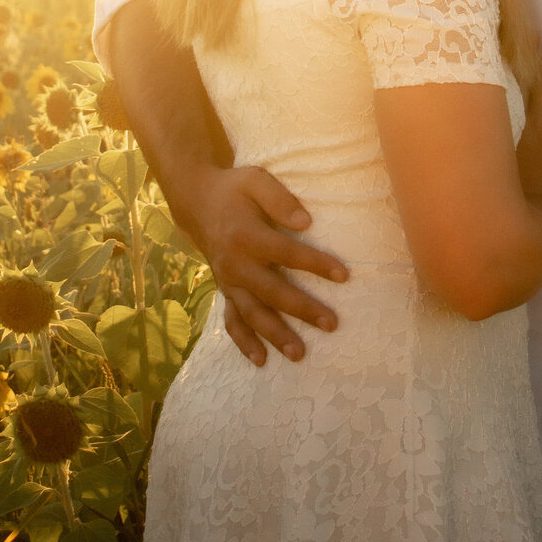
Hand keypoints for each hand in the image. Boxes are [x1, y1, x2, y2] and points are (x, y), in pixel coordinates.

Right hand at [176, 164, 348, 366]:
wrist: (197, 202)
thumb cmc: (234, 189)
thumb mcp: (255, 180)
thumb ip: (279, 199)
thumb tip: (305, 223)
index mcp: (246, 235)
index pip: (287, 253)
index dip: (316, 264)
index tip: (344, 275)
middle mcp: (236, 264)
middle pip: (273, 291)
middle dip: (302, 309)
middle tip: (331, 324)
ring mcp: (229, 281)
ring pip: (253, 314)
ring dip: (275, 335)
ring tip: (299, 354)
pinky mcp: (225, 290)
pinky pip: (232, 321)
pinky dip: (244, 342)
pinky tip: (261, 360)